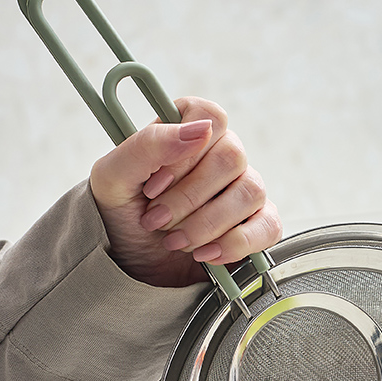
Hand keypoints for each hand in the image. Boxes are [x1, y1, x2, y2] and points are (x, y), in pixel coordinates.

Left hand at [89, 97, 281, 287]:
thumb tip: (199, 131)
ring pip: (250, 192)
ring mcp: (243, 189)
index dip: (184, 153)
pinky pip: (268, 226)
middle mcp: (220, 155)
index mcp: (186, 130)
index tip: (155, 184)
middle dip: (189, 198)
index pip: (210, 117)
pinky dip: (235, 244)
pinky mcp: (256, 225)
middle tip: (156, 220)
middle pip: (232, 157)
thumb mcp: (113, 178)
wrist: (130, 263)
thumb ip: (148, 145)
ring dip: (207, 224)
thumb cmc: (121, 213)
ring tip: (175, 241)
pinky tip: (205, 253)